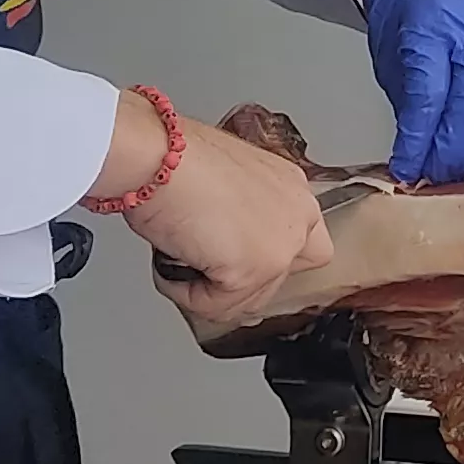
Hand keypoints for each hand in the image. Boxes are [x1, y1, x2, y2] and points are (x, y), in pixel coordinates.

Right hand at [107, 109, 332, 330]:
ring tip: (178, 258)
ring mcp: (282, 246)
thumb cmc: (176, 159)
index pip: (304, 244)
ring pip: (248, 299)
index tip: (238, 265)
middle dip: (238, 282)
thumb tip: (225, 246)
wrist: (159, 157)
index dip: (266, 260)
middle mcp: (298, 215)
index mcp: (292, 188)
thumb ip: (240, 215)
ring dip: (208, 289)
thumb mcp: (223, 184)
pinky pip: (217, 306)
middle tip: (204, 268)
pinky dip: (186, 294)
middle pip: (279, 279)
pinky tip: (171, 264)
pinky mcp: (255, 270)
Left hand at [364, 0, 463, 181]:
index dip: (421, 140)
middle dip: (456, 150)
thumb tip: (419, 154)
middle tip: (436, 171)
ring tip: (463, 160)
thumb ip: (411, 105)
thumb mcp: (391, 55)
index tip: (409, 167)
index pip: (430, 95)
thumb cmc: (408, 6)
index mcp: (431, 25)